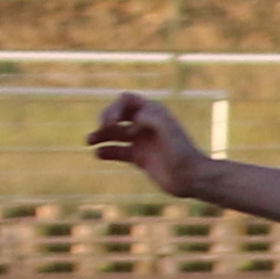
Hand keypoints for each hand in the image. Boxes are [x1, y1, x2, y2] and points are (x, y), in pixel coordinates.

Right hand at [86, 92, 209, 196]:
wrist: (191, 178)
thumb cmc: (182, 153)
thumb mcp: (168, 130)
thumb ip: (151, 118)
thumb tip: (134, 119)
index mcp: (153, 112)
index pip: (126, 100)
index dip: (114, 108)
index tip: (111, 122)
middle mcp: (146, 124)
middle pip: (118, 115)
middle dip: (106, 119)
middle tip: (101, 129)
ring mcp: (142, 141)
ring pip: (116, 134)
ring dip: (102, 135)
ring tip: (88, 141)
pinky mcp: (140, 158)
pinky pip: (119, 152)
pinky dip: (108, 151)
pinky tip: (98, 154)